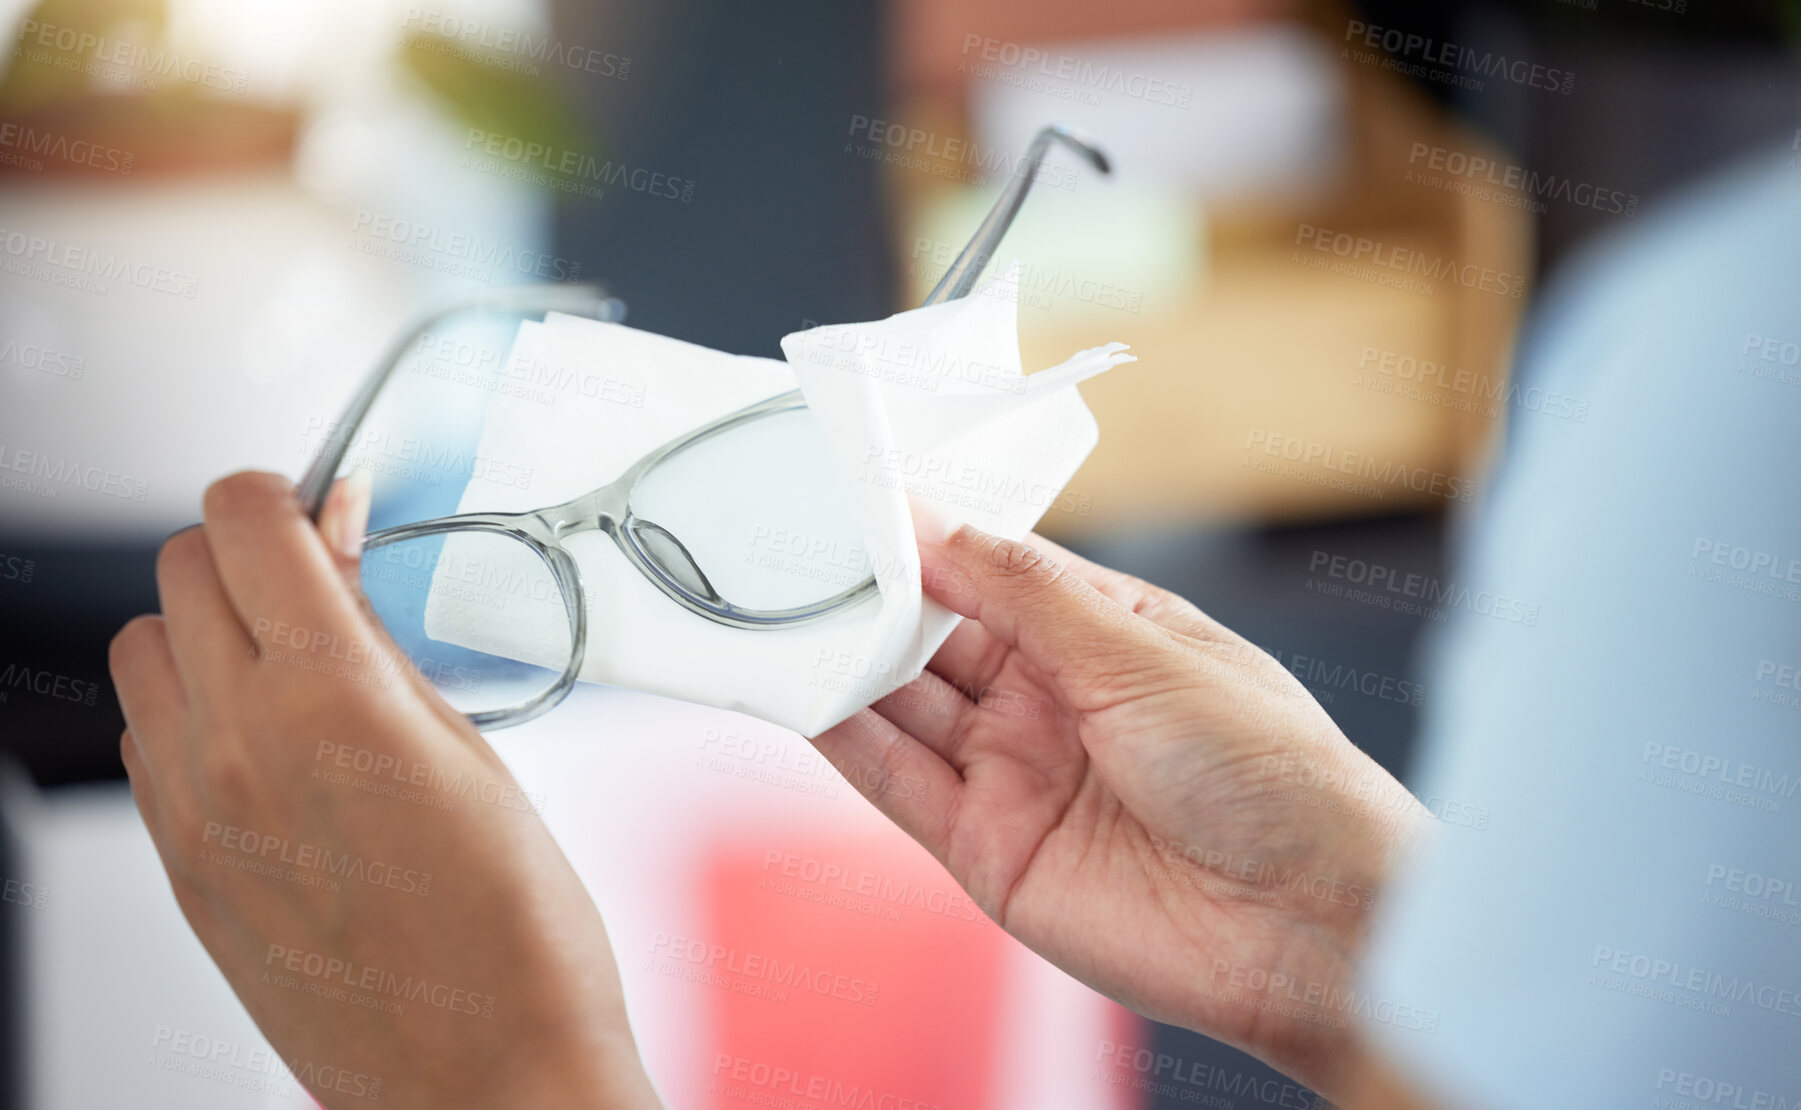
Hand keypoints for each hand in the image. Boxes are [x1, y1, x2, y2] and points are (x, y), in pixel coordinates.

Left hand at [109, 472, 660, 1109]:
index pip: (241, 516)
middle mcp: (235, 746)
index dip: (286, 494)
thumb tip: (334, 551)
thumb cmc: (516, 935)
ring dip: (204, 630)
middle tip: (319, 588)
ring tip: (287, 670)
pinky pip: (143, 739)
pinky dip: (189, 712)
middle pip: (179, 565)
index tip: (325, 513)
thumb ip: (380, 636)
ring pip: (141, 647)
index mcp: (329, 699)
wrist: (485, 1077)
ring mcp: (191, 812)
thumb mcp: (472, 748)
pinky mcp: (177, 868)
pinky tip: (266, 747)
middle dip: (248, 554)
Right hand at [810, 525, 1430, 1098]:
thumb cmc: (1269, 773)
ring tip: (781, 616)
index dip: (927, 539)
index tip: (858, 503)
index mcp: (1103, 634)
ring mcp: (1015, 774)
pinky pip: (901, 785)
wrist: (1305, 924)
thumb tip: (938, 526)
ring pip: (907, 707)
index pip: (991, 571)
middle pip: (938, 636)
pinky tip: (808, 698)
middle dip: (872, 597)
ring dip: (847, 665)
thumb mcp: (1142, 653)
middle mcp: (1051, 699)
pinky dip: (849, 743)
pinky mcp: (987, 850)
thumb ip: (1026, 592)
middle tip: (801, 555)